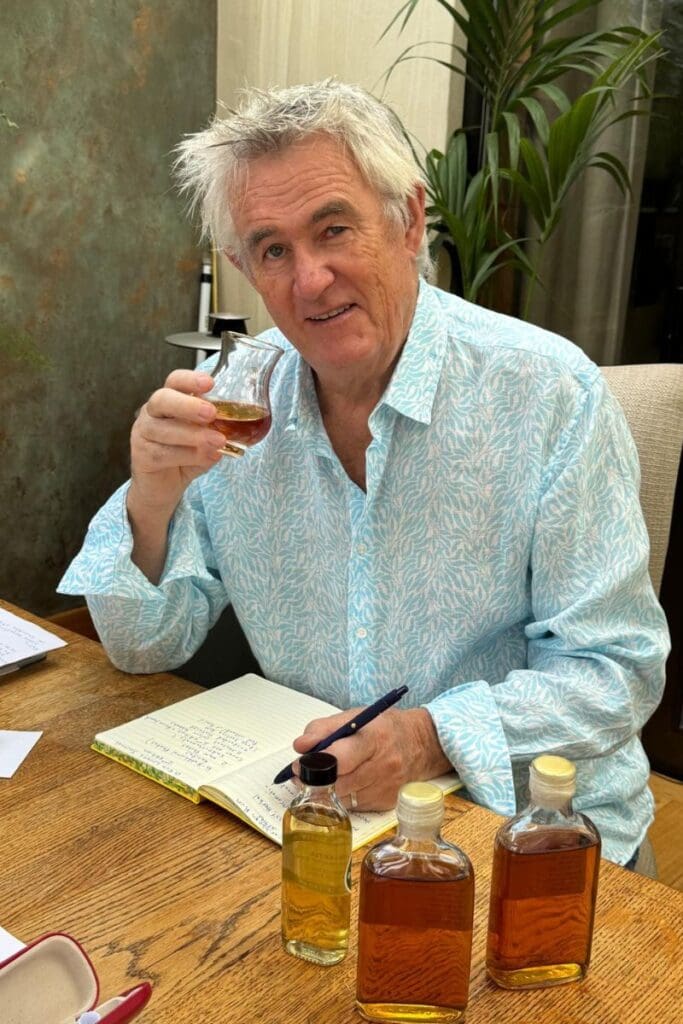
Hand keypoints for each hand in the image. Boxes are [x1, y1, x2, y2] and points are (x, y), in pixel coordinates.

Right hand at [129, 369, 224, 519]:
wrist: (163, 487)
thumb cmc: (186, 456)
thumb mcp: (206, 441)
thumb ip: (217, 432)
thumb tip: (233, 431)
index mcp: (170, 401)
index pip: (174, 381)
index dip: (190, 379)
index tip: (210, 383)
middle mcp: (152, 413)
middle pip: (162, 399)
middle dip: (187, 405)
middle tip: (211, 413)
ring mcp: (143, 433)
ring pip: (162, 429)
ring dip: (192, 435)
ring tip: (217, 441)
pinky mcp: (141, 456)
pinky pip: (162, 453)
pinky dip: (186, 455)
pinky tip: (205, 458)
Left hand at [292, 707, 450, 810]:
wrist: (422, 744)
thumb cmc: (384, 727)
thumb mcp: (355, 716)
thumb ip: (323, 728)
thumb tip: (300, 746)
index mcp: (375, 739)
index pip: (341, 758)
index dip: (315, 763)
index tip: (300, 763)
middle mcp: (384, 766)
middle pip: (338, 783)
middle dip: (315, 780)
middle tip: (302, 773)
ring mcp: (386, 787)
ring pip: (343, 798)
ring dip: (327, 790)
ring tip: (322, 777)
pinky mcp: (386, 803)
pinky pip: (354, 806)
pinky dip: (344, 796)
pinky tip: (345, 783)